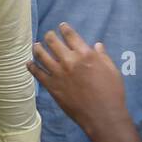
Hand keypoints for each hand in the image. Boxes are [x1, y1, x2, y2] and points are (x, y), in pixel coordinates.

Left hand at [29, 22, 128, 139]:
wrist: (103, 115)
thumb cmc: (112, 93)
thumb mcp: (112, 71)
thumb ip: (102, 57)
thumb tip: (96, 45)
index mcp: (85, 54)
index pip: (70, 35)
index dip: (64, 28)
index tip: (61, 26)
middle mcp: (69, 60)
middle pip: (52, 41)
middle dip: (49, 36)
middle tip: (48, 36)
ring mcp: (58, 73)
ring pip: (41, 54)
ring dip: (37, 48)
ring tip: (36, 46)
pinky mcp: (51, 85)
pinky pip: (37, 73)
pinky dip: (31, 66)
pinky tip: (29, 63)